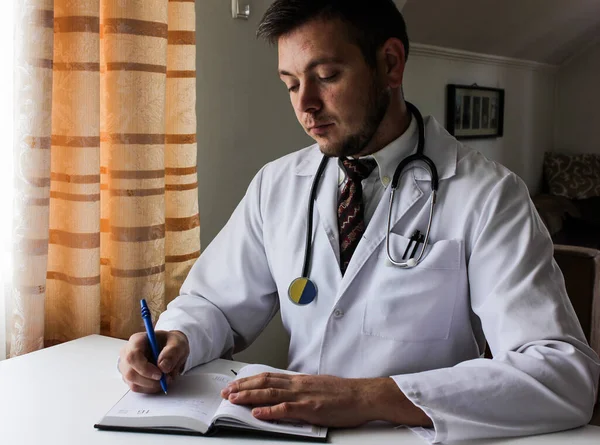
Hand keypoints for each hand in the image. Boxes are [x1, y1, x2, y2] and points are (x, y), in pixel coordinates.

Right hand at [119, 330, 189, 393]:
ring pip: (133, 383)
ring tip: (166, 378)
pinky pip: (137, 387)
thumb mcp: (178, 344)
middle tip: (166, 378)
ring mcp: (126, 366)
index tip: (159, 374)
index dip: (144, 368)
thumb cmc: (172, 344)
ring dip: (152, 385)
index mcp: (137, 340)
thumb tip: (163, 367)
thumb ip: (172, 352)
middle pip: (130, 372)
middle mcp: (127, 352)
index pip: (132, 356)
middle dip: (150, 380)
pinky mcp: (130, 377)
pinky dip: (151, 388)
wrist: (171, 350)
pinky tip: (160, 381)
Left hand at [220, 373, 430, 427]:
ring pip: (271, 393)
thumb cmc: (344, 393)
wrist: (363, 395)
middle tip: (226, 392)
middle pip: (265, 382)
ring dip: (250, 397)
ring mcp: (304, 396)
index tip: (235, 384)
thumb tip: (285, 392)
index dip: (249, 380)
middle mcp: (298, 384)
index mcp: (300, 380)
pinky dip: (270, 411)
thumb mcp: (318, 386)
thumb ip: (300, 389)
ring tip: (234, 399)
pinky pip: (286, 409)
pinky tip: (258, 413)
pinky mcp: (311, 408)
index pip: (269, 376)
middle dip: (243, 387)